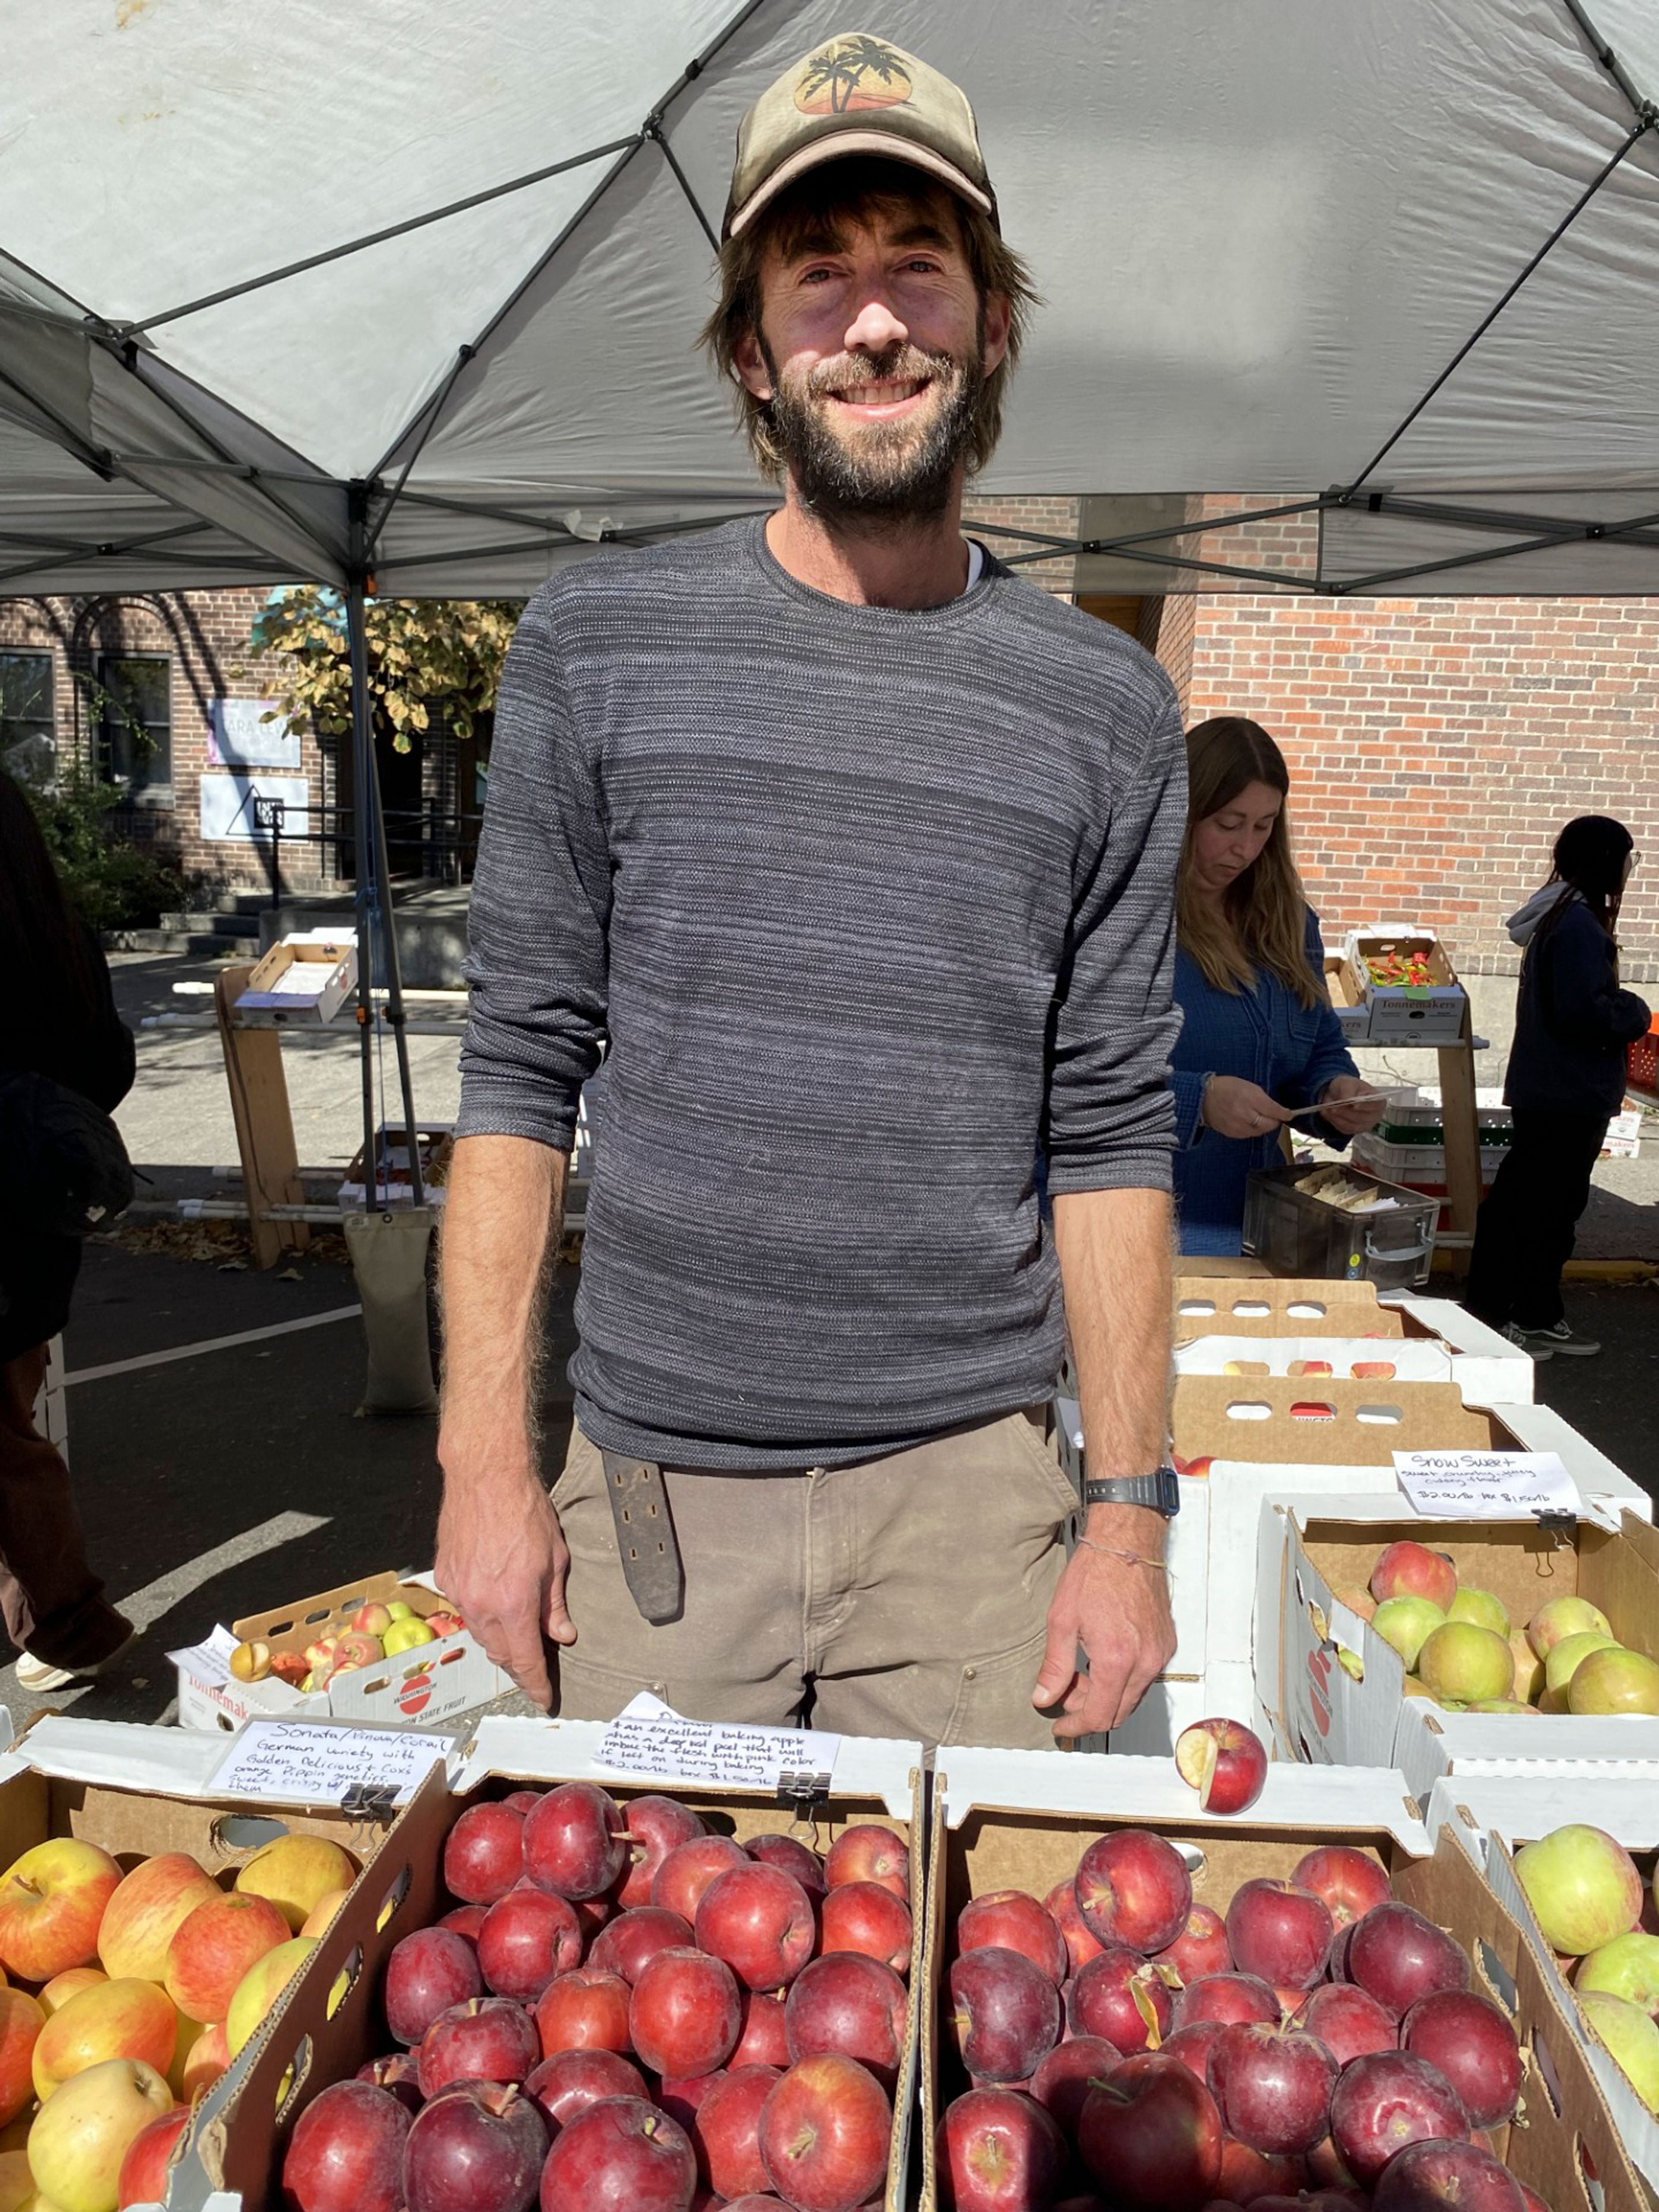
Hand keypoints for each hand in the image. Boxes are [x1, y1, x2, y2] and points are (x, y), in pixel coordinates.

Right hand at [434, 1451, 574, 1710]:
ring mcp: (458, 1593)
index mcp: (514, 1605)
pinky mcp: (444, 1577)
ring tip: (515, 1630)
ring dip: (498, 1638)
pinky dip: (481, 1611)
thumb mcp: (555, 1559)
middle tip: (534, 1663)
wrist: (485, 1478)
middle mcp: (481, 1605)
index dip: (535, 1684)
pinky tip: (492, 1596)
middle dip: (517, 1664)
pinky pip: (464, 1608)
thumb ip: (555, 1604)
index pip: (525, 1661)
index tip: (542, 1698)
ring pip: (479, 1633)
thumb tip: (562, 1636)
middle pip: (499, 1652)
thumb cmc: (526, 1512)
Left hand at [1032, 1527, 1176, 1739]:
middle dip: (1089, 1711)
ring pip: (1132, 1696)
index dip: (1075, 1727)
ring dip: (1106, 1696)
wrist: (1126, 1543)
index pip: (1099, 1714)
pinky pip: (1144, 1677)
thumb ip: (1055, 1666)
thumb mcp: (1062, 1620)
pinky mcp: (1165, 1643)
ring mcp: (1159, 1653)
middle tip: (1065, 1697)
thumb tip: (1044, 1697)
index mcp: (1117, 1659)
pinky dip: (1122, 1680)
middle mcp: (1144, 1661)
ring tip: (1081, 1675)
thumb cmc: (1095, 1573)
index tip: (1061, 1727)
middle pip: (1118, 1712)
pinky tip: (1102, 1662)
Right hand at [1201, 1075, 1294, 1141]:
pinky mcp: (1233, 1134)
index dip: (1285, 1114)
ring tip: (1258, 1117)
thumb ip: (1264, 1099)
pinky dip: (1252, 1130)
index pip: (1275, 1111)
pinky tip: (1248, 1122)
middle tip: (1273, 1115)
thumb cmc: (1227, 1088)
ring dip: (1263, 1126)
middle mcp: (1246, 1114)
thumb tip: (1278, 1110)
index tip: (1288, 1114)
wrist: (1203, 1097)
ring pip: (1260, 1131)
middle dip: (1274, 1120)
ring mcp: (1239, 1126)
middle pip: (1270, 1124)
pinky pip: (1249, 1135)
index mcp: (1251, 1098)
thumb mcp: (1248, 1086)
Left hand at [1320, 1074, 1386, 1134]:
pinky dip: (1334, 1122)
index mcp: (1378, 1100)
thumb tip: (1348, 1099)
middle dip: (1346, 1112)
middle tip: (1333, 1107)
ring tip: (1327, 1109)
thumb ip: (1349, 1090)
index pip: (1375, 1105)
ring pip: (1352, 1125)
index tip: (1354, 1105)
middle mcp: (1375, 1114)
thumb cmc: (1348, 1087)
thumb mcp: (1347, 1083)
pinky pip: (1345, 1129)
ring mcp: (1366, 1124)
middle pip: (1362, 1117)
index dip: (1365, 1106)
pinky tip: (1327, 1114)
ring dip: (1338, 1118)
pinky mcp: (1355, 1130)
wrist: (1338, 1094)